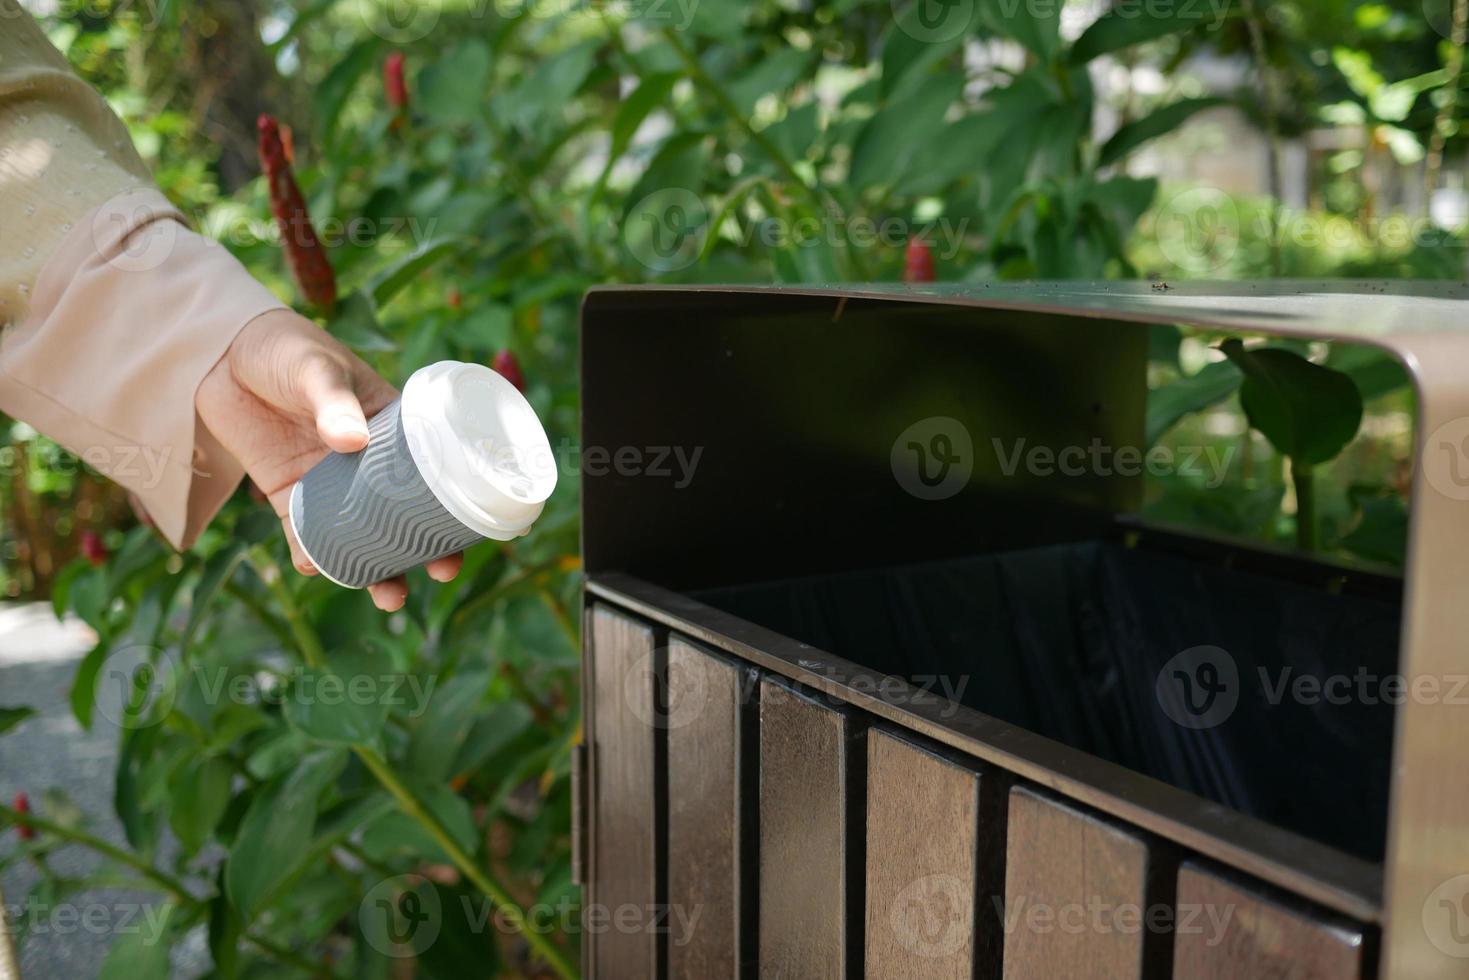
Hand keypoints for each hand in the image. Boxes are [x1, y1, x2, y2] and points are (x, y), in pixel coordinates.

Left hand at [197, 309, 462, 610]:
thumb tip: (350, 440)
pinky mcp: (287, 493)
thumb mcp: (316, 368)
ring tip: (388, 596)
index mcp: (394, 429)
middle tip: (439, 572)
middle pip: (404, 514)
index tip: (471, 530)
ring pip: (360, 533)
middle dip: (424, 549)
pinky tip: (318, 568)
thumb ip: (332, 401)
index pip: (435, 471)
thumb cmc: (285, 347)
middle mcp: (368, 463)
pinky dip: (313, 554)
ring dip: (374, 566)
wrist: (220, 353)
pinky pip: (305, 532)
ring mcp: (328, 481)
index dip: (455, 504)